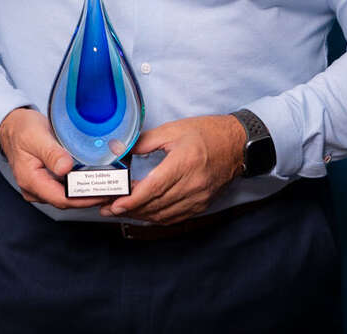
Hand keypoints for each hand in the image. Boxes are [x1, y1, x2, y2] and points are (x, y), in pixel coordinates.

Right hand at [0, 107, 106, 208]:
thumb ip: (51, 153)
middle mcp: (34, 189)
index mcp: (30, 180)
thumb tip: (65, 169)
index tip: (103, 193)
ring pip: (66, 197)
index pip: (61, 199)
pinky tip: (94, 180)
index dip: (84, 199)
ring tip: (107, 186)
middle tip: (112, 190)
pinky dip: (80, 187)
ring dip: (86, 194)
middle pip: (66, 201)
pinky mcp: (45, 182)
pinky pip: (64, 189)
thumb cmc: (22, 129)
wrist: (12, 126)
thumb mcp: (36, 136)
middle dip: (89, 198)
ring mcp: (39, 187)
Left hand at [100, 114, 245, 223]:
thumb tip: (120, 150)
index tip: (115, 204)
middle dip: (129, 209)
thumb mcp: (174, 130)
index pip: (154, 188)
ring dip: (140, 216)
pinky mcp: (201, 205)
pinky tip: (143, 213)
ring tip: (120, 212)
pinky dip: (156, 218)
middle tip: (107, 208)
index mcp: (185, 163)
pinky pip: (174, 218)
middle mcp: (193, 184)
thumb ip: (144, 141)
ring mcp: (199, 198)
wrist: (238, 145)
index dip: (132, 200)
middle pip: (155, 205)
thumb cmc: (208, 134)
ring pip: (163, 215)